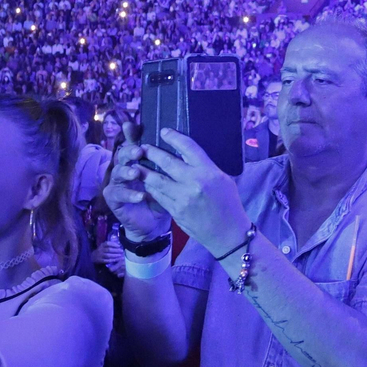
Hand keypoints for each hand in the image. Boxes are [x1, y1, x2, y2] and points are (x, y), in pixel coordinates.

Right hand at [95, 232, 125, 277]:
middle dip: (116, 250)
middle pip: (109, 249)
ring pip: (108, 255)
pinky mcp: (100, 260)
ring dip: (115, 255)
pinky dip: (112, 260)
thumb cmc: (100, 251)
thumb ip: (109, 245)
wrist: (92, 257)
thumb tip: (118, 244)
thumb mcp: (103, 246)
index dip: (113, 244)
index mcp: (102, 245)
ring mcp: (100, 255)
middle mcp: (100, 250)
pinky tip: (116, 260)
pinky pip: (106, 260)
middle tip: (121, 251)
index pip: (107, 243)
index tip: (119, 246)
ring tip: (120, 256)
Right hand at [103, 142, 170, 242]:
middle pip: (122, 154)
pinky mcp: (113, 199)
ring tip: (136, 173)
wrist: (154, 224)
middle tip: (139, 151)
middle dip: (129, 151)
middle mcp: (125, 168)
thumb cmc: (164, 198)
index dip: (131, 134)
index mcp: (137, 160)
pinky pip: (117, 194)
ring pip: (117, 172)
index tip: (130, 125)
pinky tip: (140, 195)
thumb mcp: (170, 180)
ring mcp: (117, 183)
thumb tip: (180, 145)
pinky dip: (129, 194)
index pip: (134, 143)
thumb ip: (170, 165)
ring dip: (127, 171)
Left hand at [141, 130, 251, 256]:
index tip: (164, 132)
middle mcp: (194, 182)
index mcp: (208, 172)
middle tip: (143, 147)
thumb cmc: (229, 204)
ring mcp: (182, 198)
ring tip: (137, 163)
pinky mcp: (174, 211)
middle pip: (167, 162)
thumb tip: (186, 155)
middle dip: (152, 152)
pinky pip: (157, 195)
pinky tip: (146, 181)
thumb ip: (205, 167)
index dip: (173, 137)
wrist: (228, 234)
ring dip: (144, 170)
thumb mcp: (223, 179)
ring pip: (156, 180)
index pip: (188, 147)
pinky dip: (150, 187)